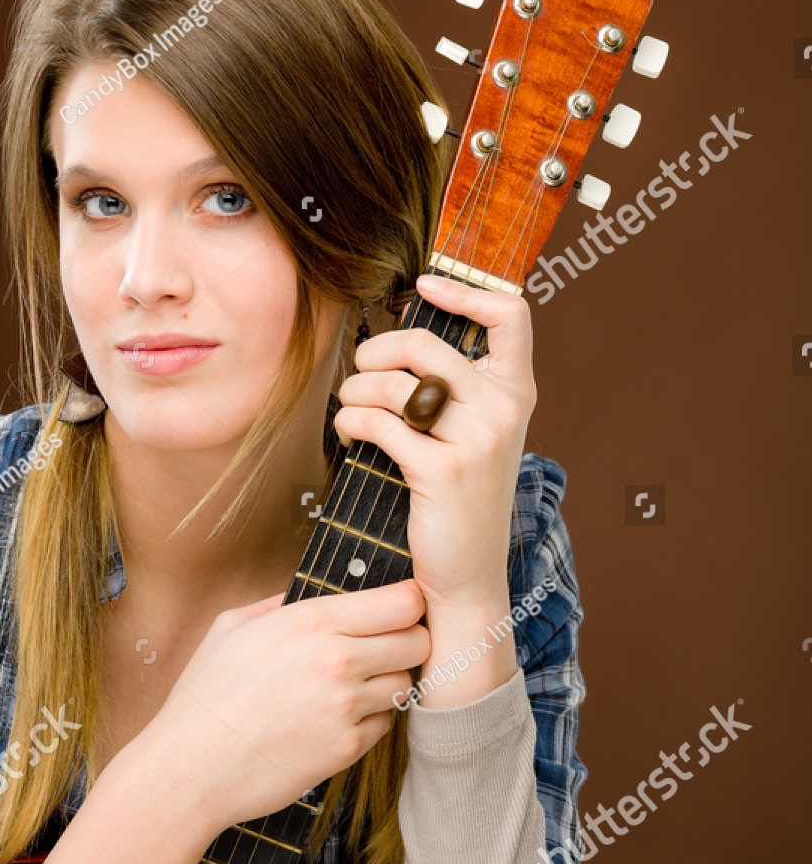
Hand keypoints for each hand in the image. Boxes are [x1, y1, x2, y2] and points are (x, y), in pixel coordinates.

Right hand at [136, 579, 429, 833]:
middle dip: (406, 643)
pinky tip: (332, 722)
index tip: (395, 612)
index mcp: (312, 621)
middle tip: (382, 651)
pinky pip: (383, 726)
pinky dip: (367, 722)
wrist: (188, 767)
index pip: (404, 601)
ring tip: (351, 689)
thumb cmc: (204, 696)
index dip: (407, 604)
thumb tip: (304, 594)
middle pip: (419, 642)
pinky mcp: (347, 749)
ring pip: (405, 685)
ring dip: (386, 685)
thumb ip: (278, 603)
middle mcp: (338, 660)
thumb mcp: (231, 627)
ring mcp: (346, 708)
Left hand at [334, 275, 535, 613]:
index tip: (423, 288)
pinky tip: (350, 435)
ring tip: (351, 410)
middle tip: (361, 372)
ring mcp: (476, 440)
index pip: (511, 315)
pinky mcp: (441, 470)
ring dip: (355, 391)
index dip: (464, 291)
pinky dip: (350, 423)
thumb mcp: (476, 437)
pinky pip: (377, 422)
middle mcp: (502, 409)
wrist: (468, 575)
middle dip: (376, 352)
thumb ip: (457, 388)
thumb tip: (402, 336)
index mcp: (515, 393)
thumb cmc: (459, 500)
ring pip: (393, 382)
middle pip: (424, 342)